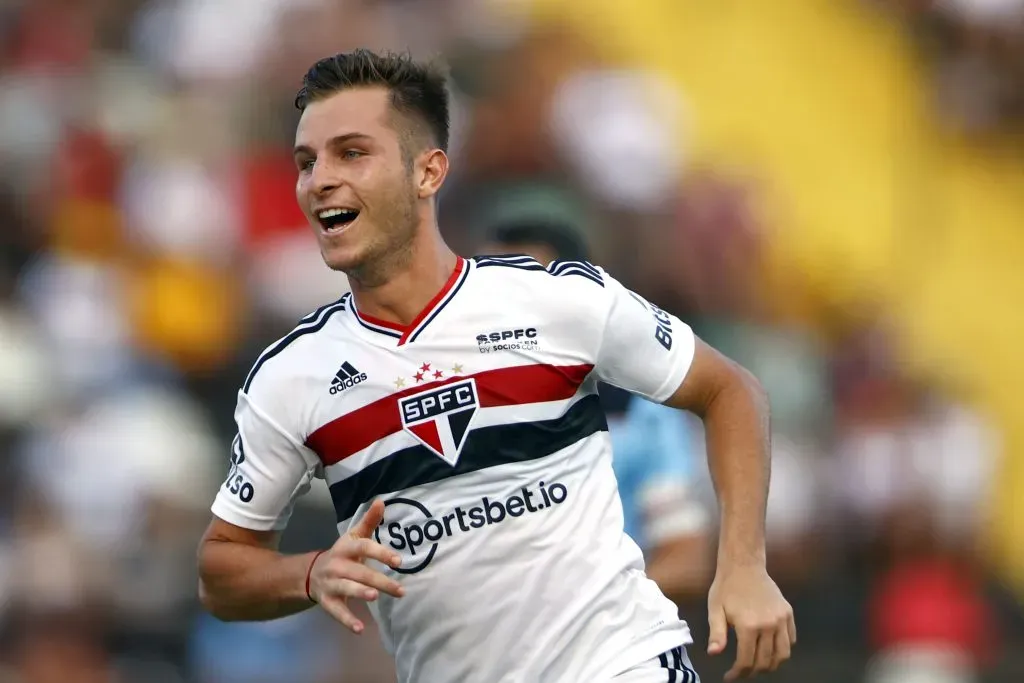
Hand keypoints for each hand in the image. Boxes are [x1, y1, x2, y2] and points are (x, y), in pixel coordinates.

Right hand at [308, 499, 404, 632]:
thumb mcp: (353, 537)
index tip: (399, 560)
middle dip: (379, 580)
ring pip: (347, 589)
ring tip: (375, 597)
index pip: (363, 547)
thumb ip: (369, 521)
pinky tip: (360, 629)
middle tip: (400, 590)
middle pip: (359, 572)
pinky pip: (336, 611)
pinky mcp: (328, 601)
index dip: (380, 553)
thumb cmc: (342, 554)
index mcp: (346, 548)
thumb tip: (381, 500)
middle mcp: (337, 565)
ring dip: (360, 593)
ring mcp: (331, 583)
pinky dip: (347, 620)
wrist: (310, 573)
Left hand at [707, 563, 794, 679]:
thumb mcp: (715, 609)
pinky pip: (791, 639)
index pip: (746, 660)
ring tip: (759, 665)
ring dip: (771, 664)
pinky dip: (783, 649)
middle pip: (765, 660)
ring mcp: (781, 619)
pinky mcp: (788, 613)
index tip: (730, 677)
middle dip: (753, 671)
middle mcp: (769, 625)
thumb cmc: (726, 587)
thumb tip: (714, 653)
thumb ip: (716, 633)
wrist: (743, 565)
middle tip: (743, 672)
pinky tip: (771, 650)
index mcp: (749, 625)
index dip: (738, 673)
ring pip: (783, 654)